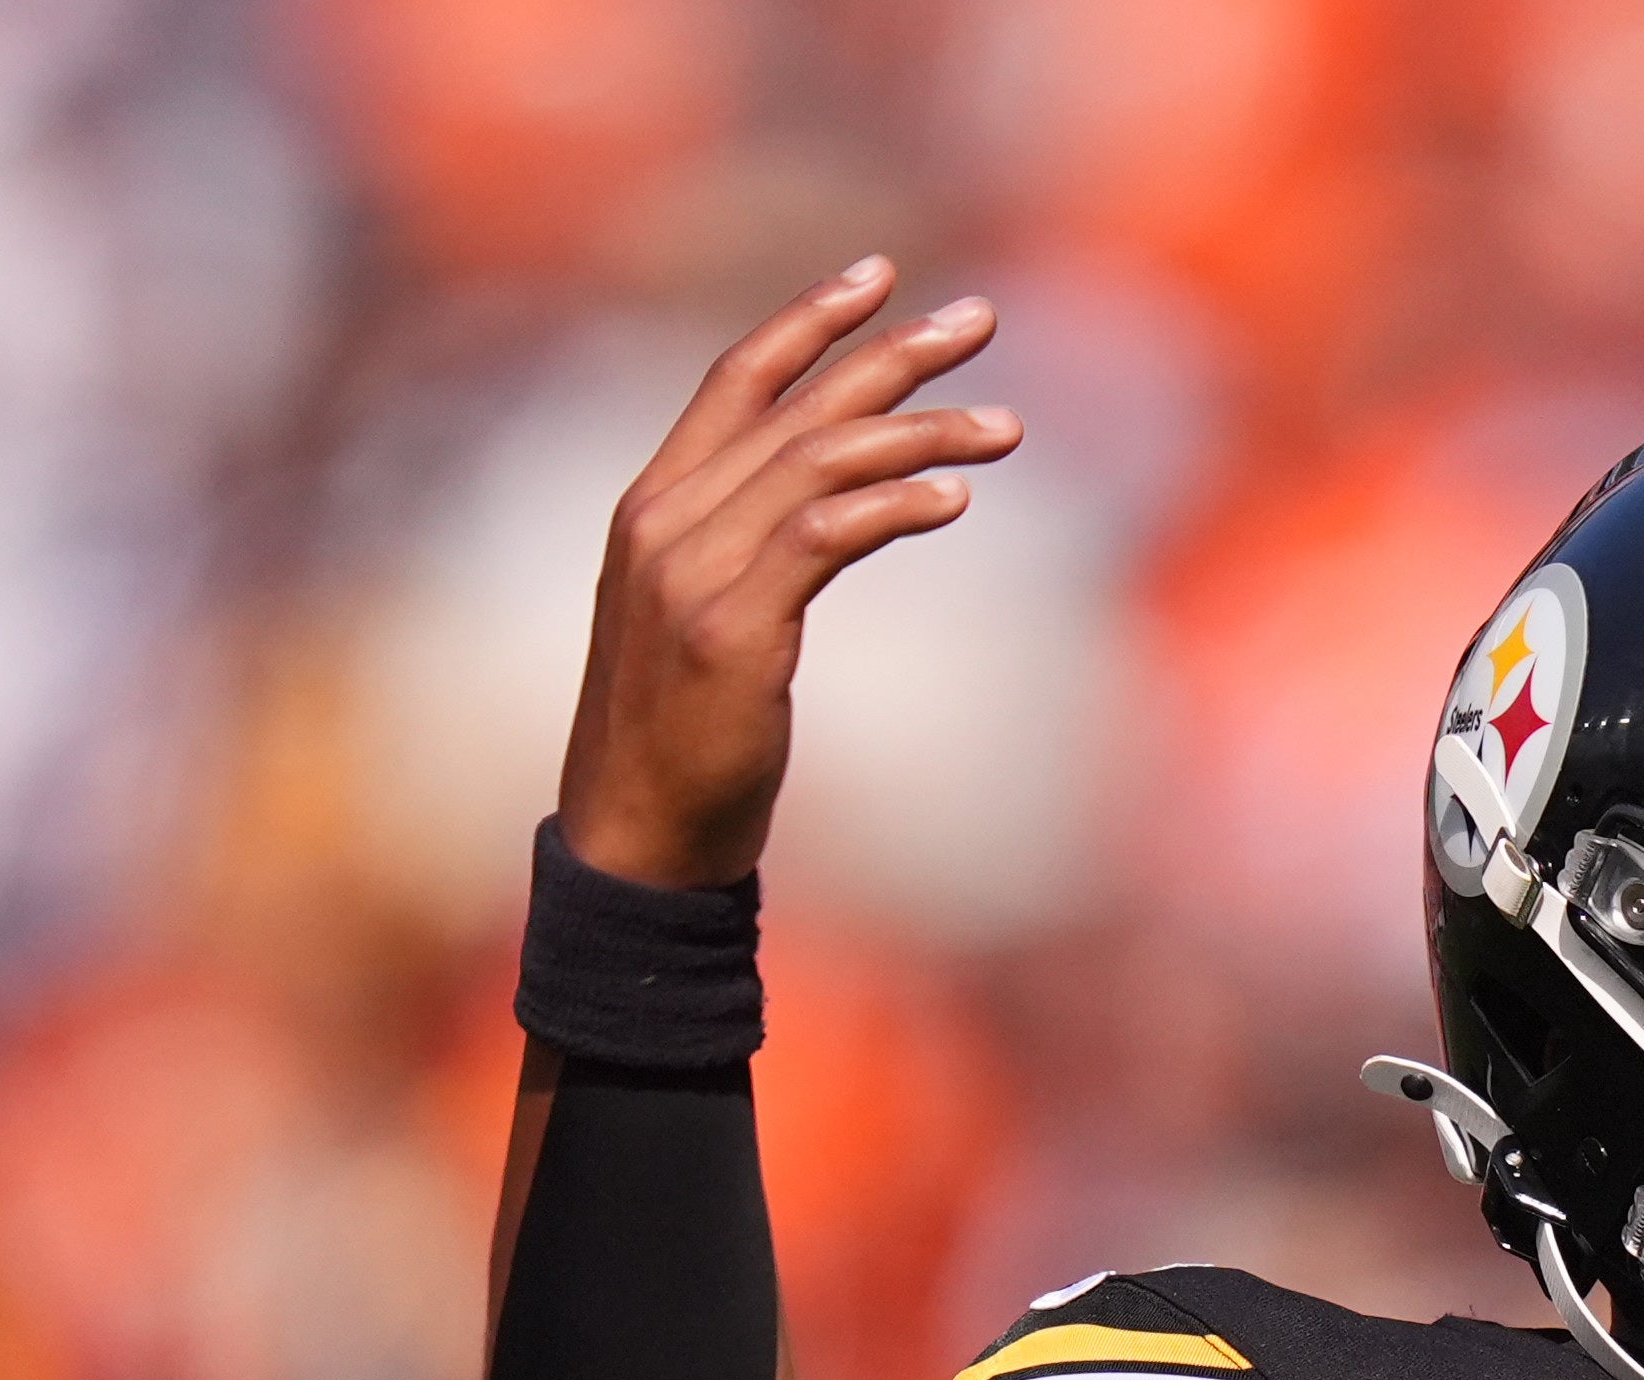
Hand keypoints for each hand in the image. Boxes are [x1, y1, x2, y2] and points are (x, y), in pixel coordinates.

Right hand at [557, 264, 1019, 888]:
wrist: (637, 840)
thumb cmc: (681, 738)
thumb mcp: (699, 618)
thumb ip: (744, 548)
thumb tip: (824, 505)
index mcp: (652, 506)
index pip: (735, 380)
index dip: (809, 321)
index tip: (881, 275)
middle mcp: (664, 522)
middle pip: (797, 408)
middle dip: (894, 355)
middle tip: (983, 321)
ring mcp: (690, 574)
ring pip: (820, 464)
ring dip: (922, 435)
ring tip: (1006, 429)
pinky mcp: (729, 631)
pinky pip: (823, 539)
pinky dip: (892, 508)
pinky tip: (953, 499)